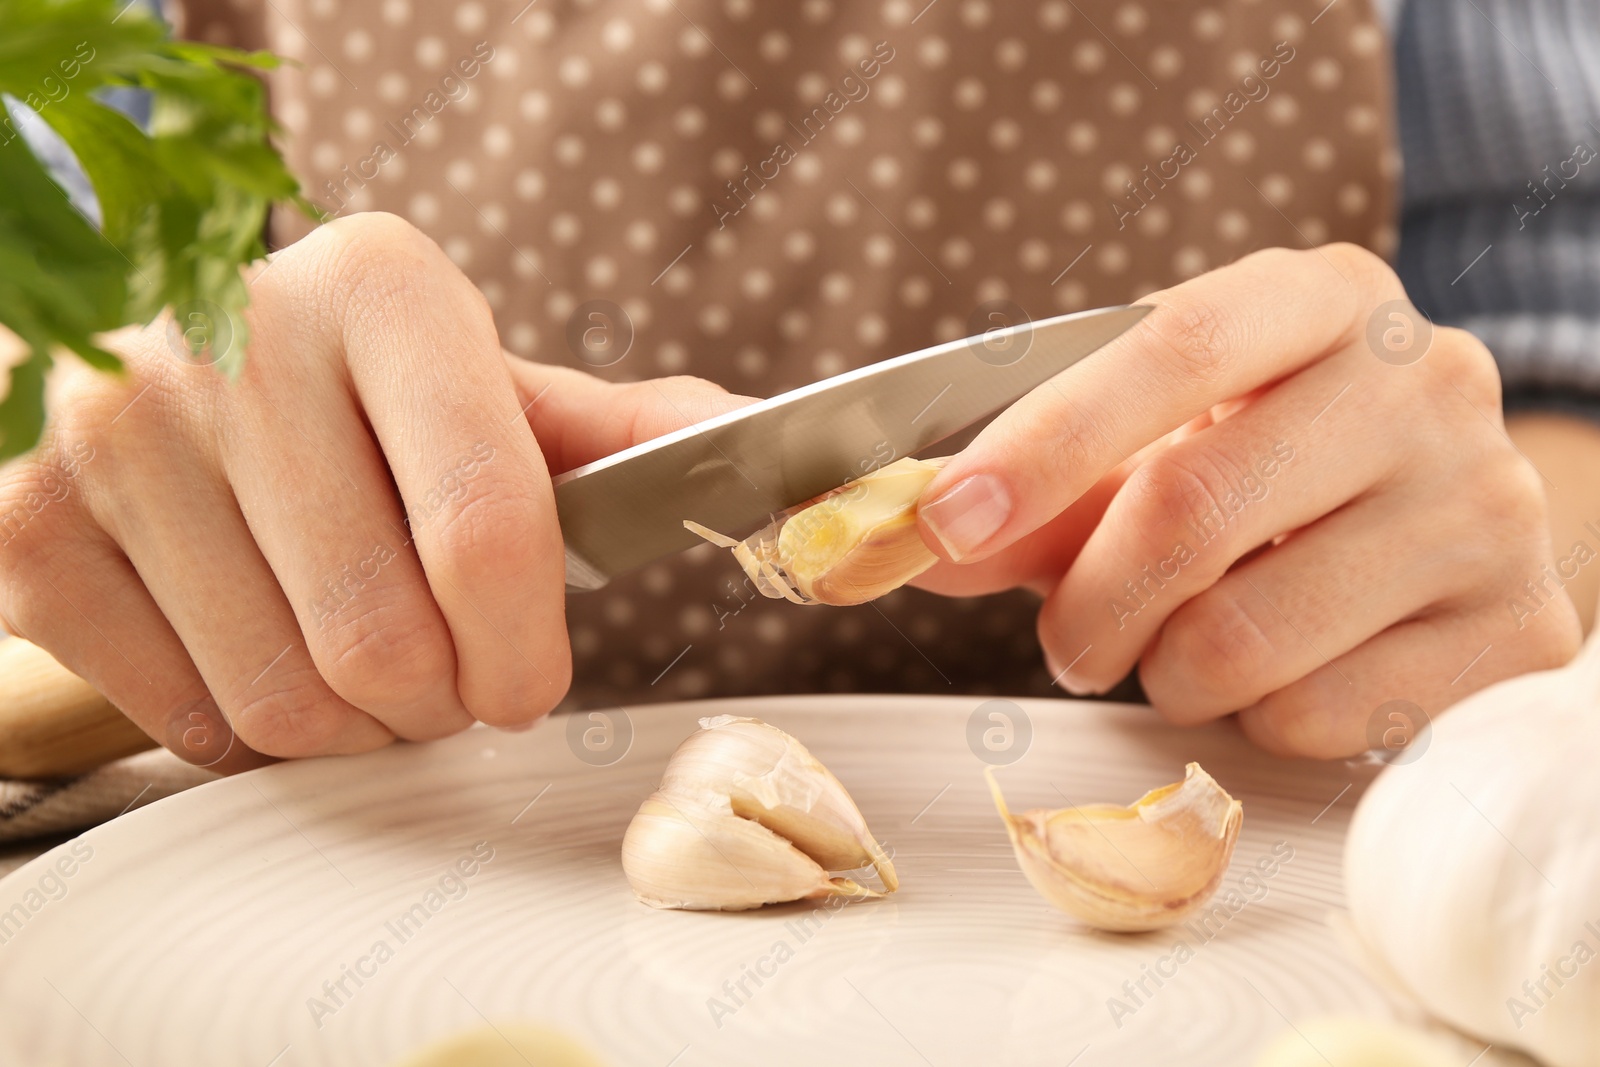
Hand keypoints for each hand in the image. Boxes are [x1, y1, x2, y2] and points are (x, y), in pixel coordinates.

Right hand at [0, 212, 745, 772]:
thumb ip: (616, 432)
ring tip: (348, 662)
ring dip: (349, 726)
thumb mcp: (475, 381)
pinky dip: (241, 728)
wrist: (137, 364)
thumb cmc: (345, 396)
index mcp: (384, 292)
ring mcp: (115, 432)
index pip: (492, 526)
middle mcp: (236, 340)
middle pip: (389, 644)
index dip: (524, 648)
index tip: (528, 683)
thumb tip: (765, 454)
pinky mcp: (25, 524)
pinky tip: (250, 649)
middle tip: (436, 675)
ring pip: (287, 703)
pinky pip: (185, 721)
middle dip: (438, 701)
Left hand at [914, 245, 1582, 757]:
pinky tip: (1285, 672)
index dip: (1044, 440)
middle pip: (1192, 508)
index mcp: (1323, 298)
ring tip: (1185, 650)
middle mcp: (1426, 379)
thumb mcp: (1157, 446)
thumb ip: (1035, 491)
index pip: (1174, 345)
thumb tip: (909, 541)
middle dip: (1087, 604)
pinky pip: (1316, 717)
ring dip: (1167, 674)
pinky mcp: (1520, 629)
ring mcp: (1487, 505)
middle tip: (1068, 641)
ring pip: (1242, 641)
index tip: (941, 518)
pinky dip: (1256, 719)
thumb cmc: (1270, 463)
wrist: (1441, 512)